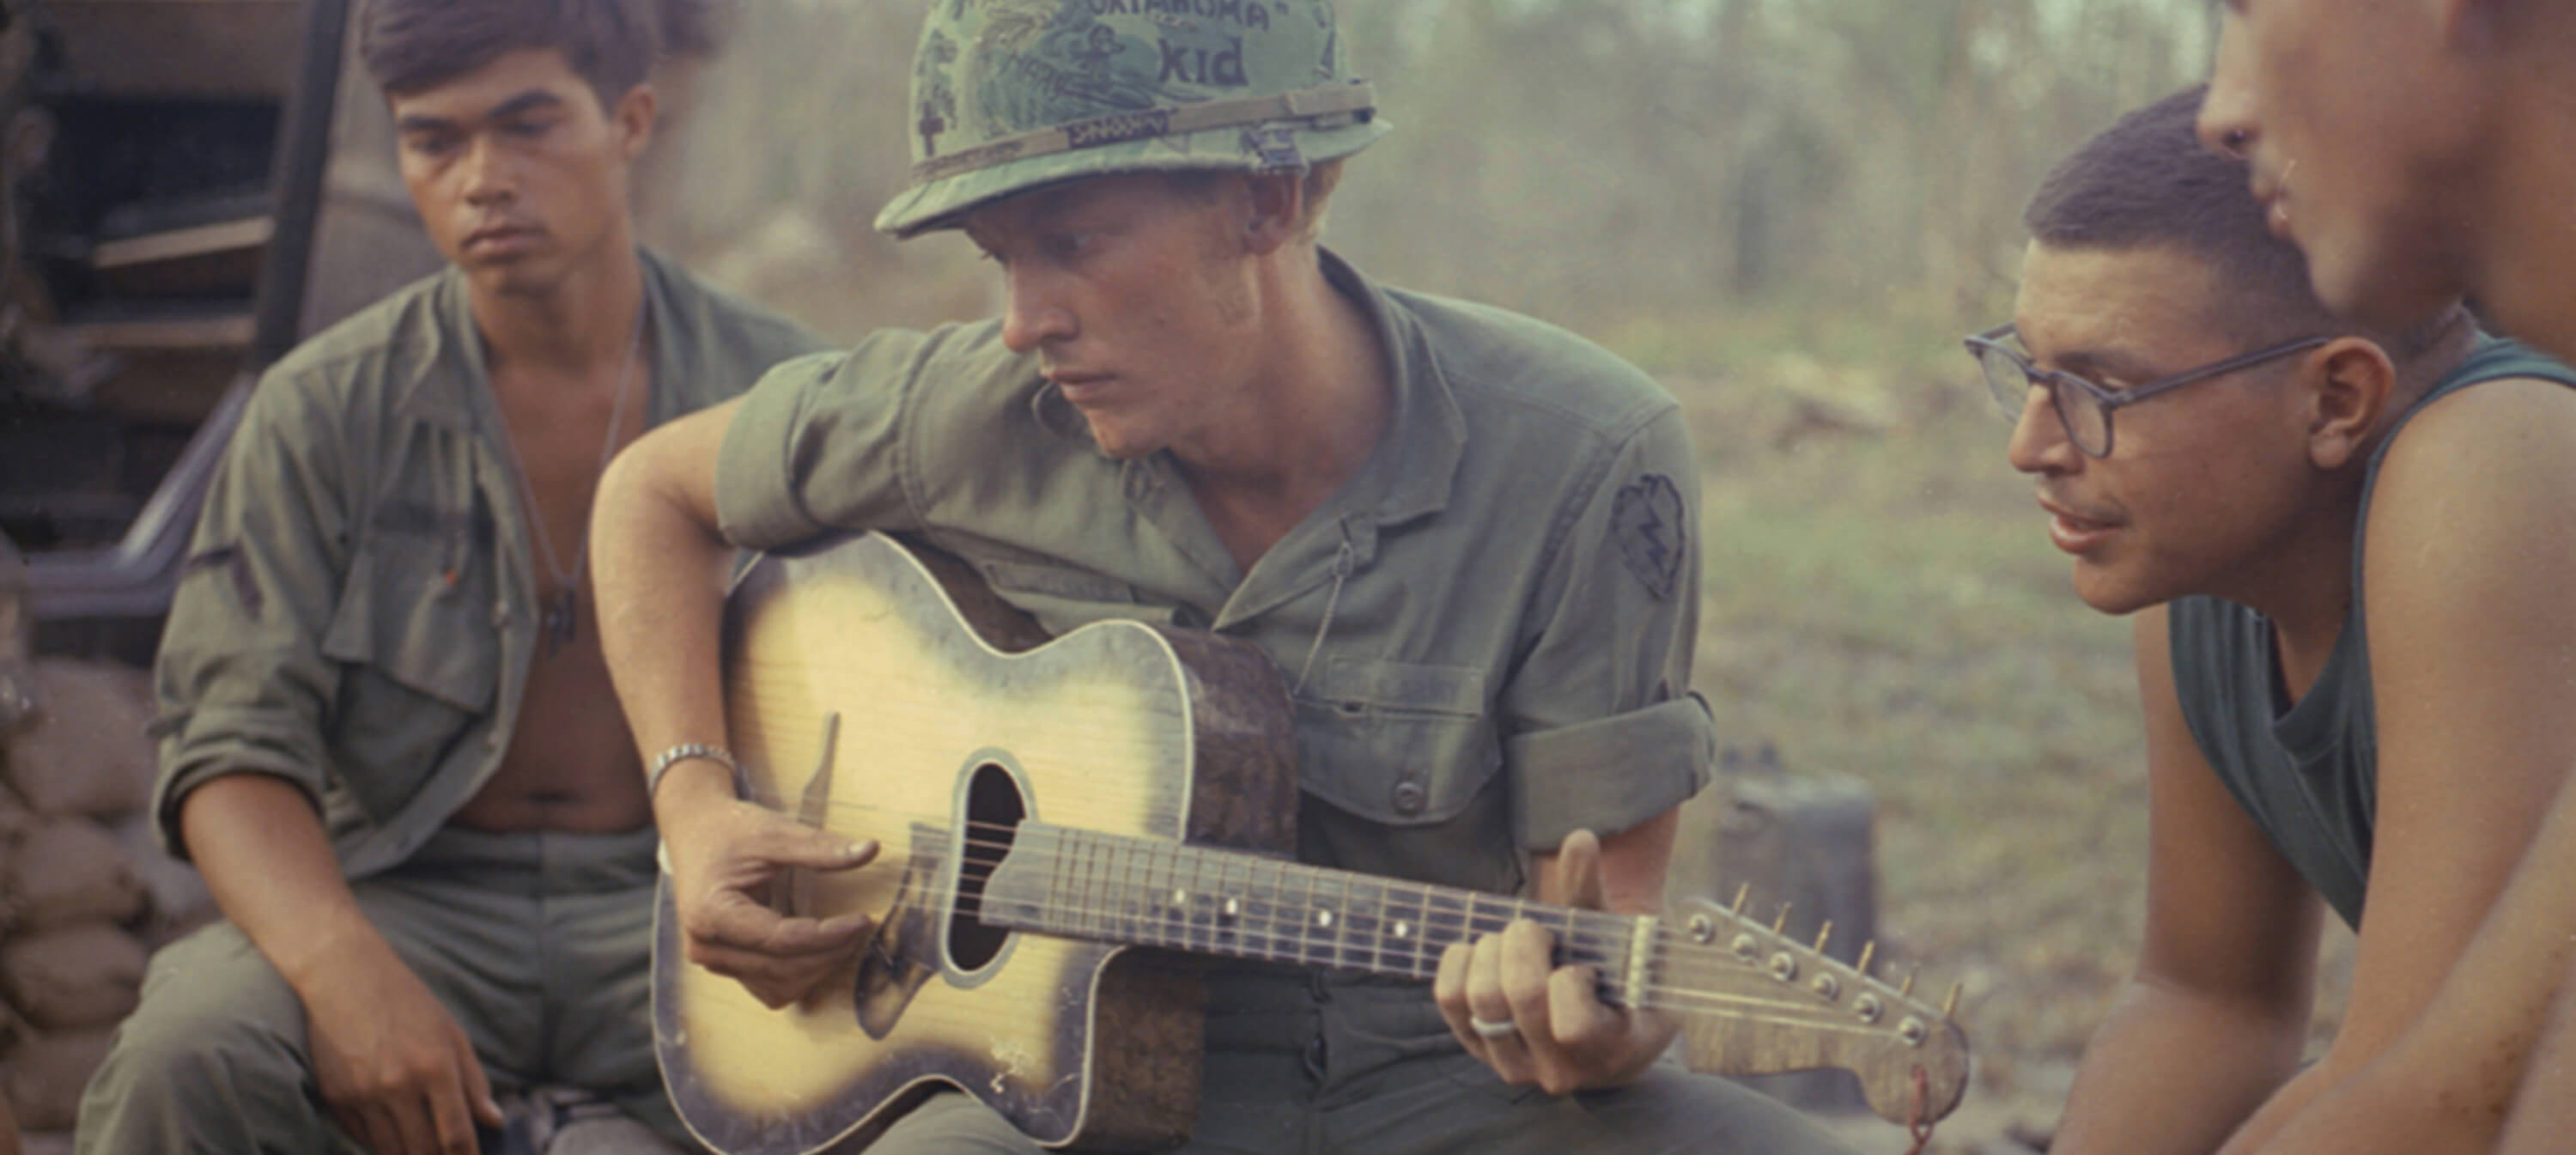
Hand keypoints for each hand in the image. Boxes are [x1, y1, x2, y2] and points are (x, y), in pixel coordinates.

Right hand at [297, 930, 501, 1154]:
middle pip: (423, 1151)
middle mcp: (398, 1086)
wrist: (342, 976)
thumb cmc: (406, 1000)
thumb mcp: (451, 1032)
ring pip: (390, 1151)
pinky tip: (393, 1137)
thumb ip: (474, 1080)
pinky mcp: (335, 1098)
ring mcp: (363, 1095)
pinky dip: (380, 1143)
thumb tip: (494, 1121)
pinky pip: (362, 1138)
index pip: (456, 1135)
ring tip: (423, 1151)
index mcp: (435, 1068)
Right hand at [662, 792, 878, 1007]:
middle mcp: (706, 945)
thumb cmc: (729, 829)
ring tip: (845, 937)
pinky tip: (821, 949)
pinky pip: (769, 987)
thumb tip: (871, 849)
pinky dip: (800, 974)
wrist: (694, 829)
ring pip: (778, 986)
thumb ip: (821, 847)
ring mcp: (712, 959)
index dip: (829, 936)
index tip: (863, 920)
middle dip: (829, 953)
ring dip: (817, 968)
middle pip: (782, 969)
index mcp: (712, 913)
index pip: (782, 940)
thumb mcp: (775, 832)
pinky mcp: (724, 964)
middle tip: (861, 927)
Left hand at [1432, 829, 1679, 1093]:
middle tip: (1536, 930)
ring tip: (1513, 941)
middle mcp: (1559, 1069)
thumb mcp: (1627, 941)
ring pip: (1480, 999)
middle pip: (1518, 996)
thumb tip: (1579, 839)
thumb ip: (1597, 894)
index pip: (1572, 1024)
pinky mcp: (1479, 1049)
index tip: (1582, 964)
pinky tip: (1482, 950)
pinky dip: (1459, 961)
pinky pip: (1449, 1000)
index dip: (1570, 980)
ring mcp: (1515, 1063)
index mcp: (1610, 1048)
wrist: (1607, 1024)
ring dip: (1492, 950)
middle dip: (1523, 942)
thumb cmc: (1623, 976)